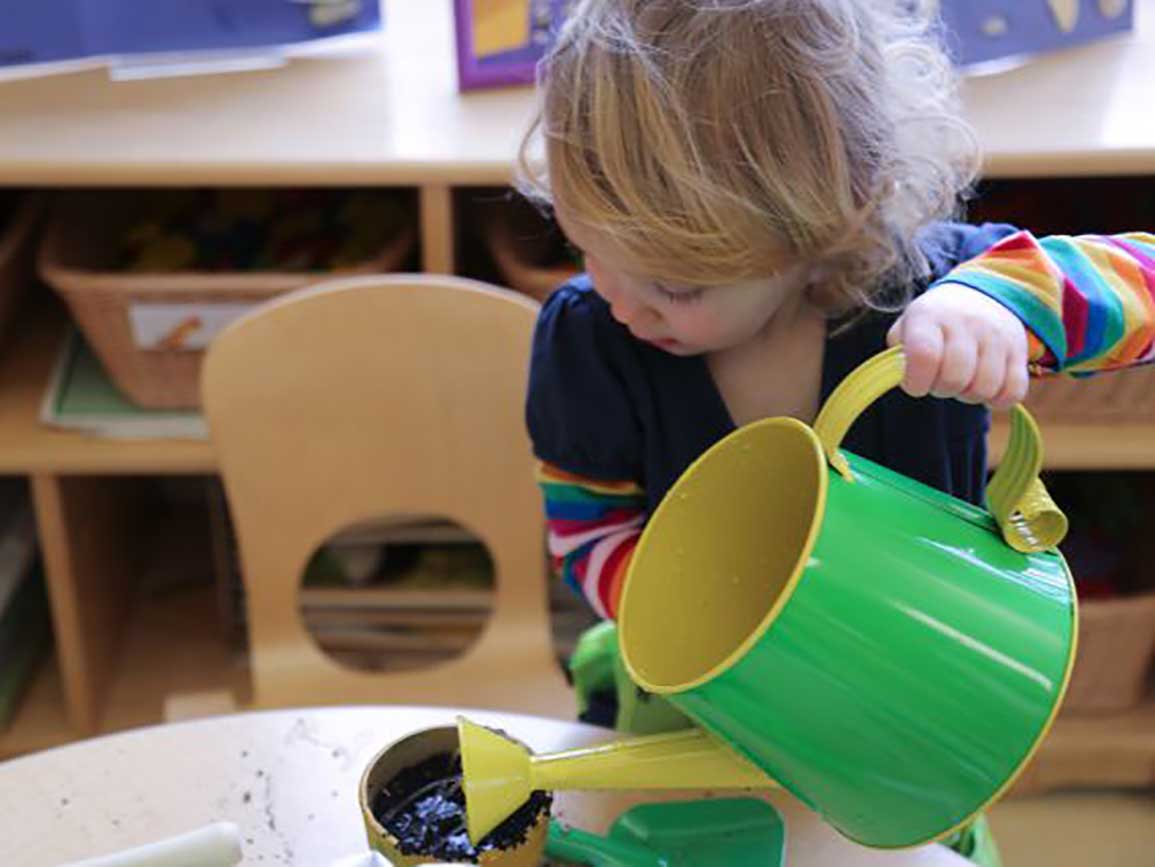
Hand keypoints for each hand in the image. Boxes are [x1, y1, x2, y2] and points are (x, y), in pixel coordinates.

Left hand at [887, 282, 1028, 409]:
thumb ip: (896, 355)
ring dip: (968, 395)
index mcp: (930, 317)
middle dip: (941, 388)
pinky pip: (1013, 392)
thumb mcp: (907, 327)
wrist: (980, 296)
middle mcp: (966, 323)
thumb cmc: (934, 323)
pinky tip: (986, 386)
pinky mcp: (1020, 351)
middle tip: (939, 379)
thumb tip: (903, 377)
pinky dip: (997, 399)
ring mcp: (997, 336)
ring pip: (984, 389)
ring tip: (962, 379)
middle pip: (954, 378)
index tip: (915, 384)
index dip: (916, 381)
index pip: (924, 356)